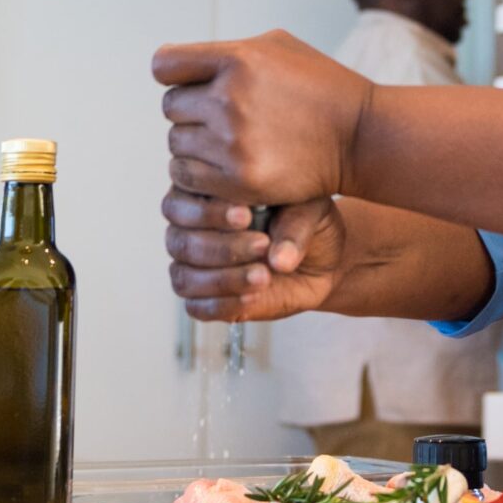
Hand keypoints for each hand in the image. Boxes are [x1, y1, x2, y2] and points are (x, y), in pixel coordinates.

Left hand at [152, 30, 372, 207]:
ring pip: (176, 145)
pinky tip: (227, 168)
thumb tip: (181, 64)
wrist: (360, 136)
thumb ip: (228, 51)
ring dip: (195, 146)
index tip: (194, 84)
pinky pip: (187, 177)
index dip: (176, 74)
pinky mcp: (240, 181)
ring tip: (228, 145)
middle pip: (170, 107)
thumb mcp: (279, 47)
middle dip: (191, 113)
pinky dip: (200, 175)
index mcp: (237, 59)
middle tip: (223, 120)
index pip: (165, 65)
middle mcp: (229, 98)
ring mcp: (233, 142)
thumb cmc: (320, 86)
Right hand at [162, 192, 348, 321]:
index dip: (209, 211)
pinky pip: (197, 307)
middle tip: (261, 245)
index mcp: (202, 194)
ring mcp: (194, 266)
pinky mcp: (205, 298)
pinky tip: (253, 295)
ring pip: (184, 277)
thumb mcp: (306, 210)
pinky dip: (224, 304)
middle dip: (221, 247)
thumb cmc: (304, 220)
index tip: (245, 215)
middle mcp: (189, 230)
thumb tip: (279, 260)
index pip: (181, 202)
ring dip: (223, 279)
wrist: (322, 256)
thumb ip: (292, 227)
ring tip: (263, 275)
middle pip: (180, 242)